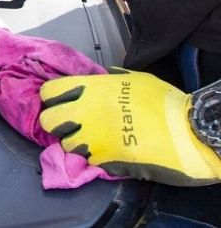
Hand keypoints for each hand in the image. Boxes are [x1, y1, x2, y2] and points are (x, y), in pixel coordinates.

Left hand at [40, 69, 220, 184]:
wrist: (186, 132)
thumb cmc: (164, 101)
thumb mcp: (134, 79)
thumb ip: (110, 78)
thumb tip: (101, 77)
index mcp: (91, 89)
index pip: (49, 92)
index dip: (53, 98)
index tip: (61, 102)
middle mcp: (84, 112)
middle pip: (49, 121)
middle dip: (57, 123)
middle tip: (72, 124)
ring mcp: (92, 138)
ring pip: (66, 143)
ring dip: (76, 142)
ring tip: (92, 140)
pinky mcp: (102, 159)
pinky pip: (87, 159)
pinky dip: (94, 157)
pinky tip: (108, 152)